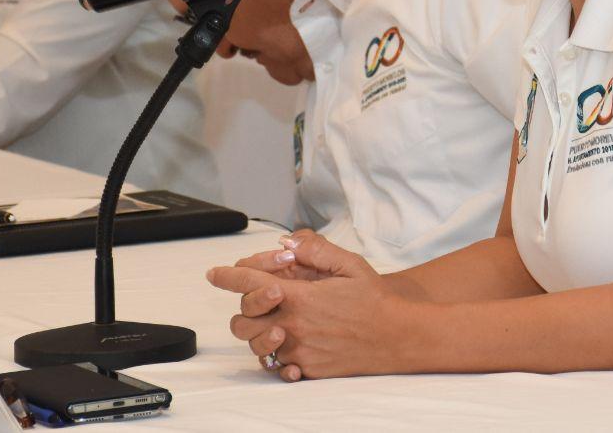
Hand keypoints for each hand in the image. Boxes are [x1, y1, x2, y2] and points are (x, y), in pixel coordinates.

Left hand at [208, 231, 402, 380]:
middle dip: (243, 306)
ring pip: (257, 345)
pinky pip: (278, 366)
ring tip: (276, 321)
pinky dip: (276, 356)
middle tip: (260, 298)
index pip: (249, 282)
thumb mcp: (349, 264)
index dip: (227, 276)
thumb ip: (315, 250)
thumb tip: (287, 243)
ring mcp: (299, 350)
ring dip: (258, 331)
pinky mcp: (308, 369)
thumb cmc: (374, 299)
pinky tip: (288, 345)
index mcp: (300, 296)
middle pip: (243, 319)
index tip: (214, 274)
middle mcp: (294, 325)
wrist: (397, 337)